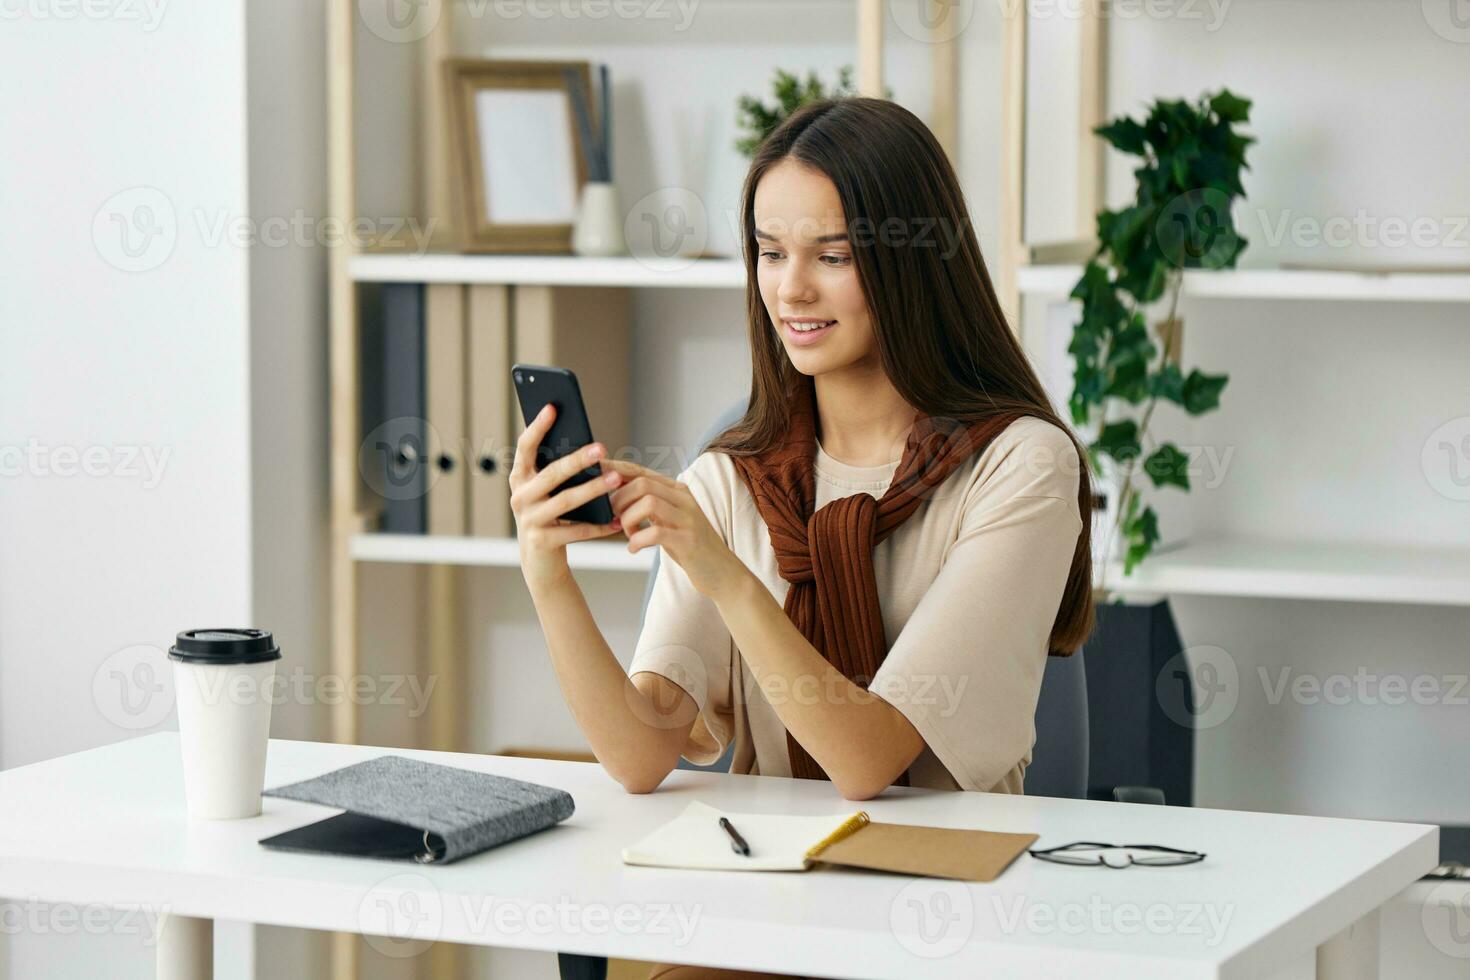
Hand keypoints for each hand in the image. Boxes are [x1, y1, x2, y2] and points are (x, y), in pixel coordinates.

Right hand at [509, 403, 624, 592]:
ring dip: (593, 489)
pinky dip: (598, 526)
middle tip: (601, 446)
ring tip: (616, 479)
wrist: (539, 561)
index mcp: (520, 478)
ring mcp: (528, 520)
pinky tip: (617, 520)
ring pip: (565, 501)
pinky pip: (575, 530)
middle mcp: (519, 496)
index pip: (525, 447)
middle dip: (577, 459)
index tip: (553, 407)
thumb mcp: (548, 492)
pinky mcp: (541, 542)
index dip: (538, 427)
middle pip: (551, 473)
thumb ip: (558, 470)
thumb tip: (590, 446)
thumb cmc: (550, 515)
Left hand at [601, 458, 746, 599]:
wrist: (723, 573)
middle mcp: (685, 499)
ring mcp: (689, 519)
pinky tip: (634, 549)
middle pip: (642, 483)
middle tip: (614, 518)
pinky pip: (655, 533)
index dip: (616, 471)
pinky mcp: (689, 541)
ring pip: (648, 503)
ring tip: (628, 533)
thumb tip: (616, 496)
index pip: (641, 471)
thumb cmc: (690, 547)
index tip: (595, 474)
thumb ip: (651, 505)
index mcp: (678, 491)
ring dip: (628, 519)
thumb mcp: (670, 520)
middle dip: (619, 500)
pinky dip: (637, 540)